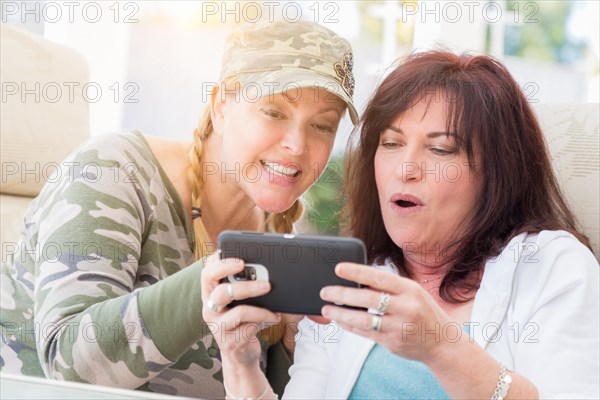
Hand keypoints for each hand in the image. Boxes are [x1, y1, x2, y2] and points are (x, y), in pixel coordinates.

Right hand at [200, 253, 280, 366]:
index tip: (240, 260)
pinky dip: (265, 319)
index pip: (206, 274)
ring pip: (239, 312)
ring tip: (274, 304)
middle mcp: (209, 310)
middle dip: (246, 286)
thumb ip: (242, 285)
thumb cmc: (242, 321)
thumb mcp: (239, 301)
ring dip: (261, 308)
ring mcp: (218, 328)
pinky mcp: (230, 342)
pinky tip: (274, 318)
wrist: (241, 354)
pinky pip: (250, 327)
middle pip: (221, 292)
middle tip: (266, 283)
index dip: (220, 264)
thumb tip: (262, 269)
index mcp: (210, 294)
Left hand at [319, 263, 452, 363]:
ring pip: (364, 320)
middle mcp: (406, 307)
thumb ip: (389, 288)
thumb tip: (358, 281)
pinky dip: (350, 326)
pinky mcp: (392, 343)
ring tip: (326, 308)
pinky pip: (366, 333)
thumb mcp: (412, 293)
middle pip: (367, 299)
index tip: (338, 268)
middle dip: (342, 294)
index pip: (379, 278)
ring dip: (341, 314)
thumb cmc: (423, 311)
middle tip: (325, 291)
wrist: (442, 343)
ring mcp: (399, 327)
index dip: (357, 272)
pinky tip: (340, 321)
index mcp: (410, 289)